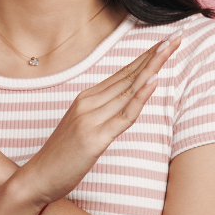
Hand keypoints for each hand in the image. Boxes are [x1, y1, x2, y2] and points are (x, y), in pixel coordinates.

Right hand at [15, 28, 184, 205]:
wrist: (37, 178)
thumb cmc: (62, 156)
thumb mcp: (82, 127)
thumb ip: (101, 112)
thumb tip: (125, 103)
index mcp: (87, 99)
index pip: (123, 73)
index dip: (146, 57)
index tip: (166, 42)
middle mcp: (89, 103)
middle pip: (129, 75)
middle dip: (155, 55)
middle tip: (176, 36)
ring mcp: (91, 119)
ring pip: (129, 89)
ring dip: (152, 68)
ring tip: (170, 49)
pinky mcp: (95, 138)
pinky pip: (124, 116)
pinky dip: (140, 97)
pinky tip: (153, 81)